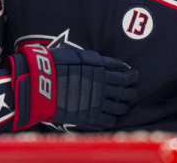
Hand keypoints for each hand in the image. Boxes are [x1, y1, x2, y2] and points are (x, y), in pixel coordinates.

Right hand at [9, 46, 137, 130]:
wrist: (42, 83)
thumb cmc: (55, 65)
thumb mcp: (77, 55)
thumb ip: (94, 60)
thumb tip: (112, 62)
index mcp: (101, 70)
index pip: (122, 74)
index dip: (130, 75)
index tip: (133, 75)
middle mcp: (103, 86)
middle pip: (123, 91)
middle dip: (130, 92)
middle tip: (132, 93)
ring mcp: (98, 102)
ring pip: (118, 106)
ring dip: (123, 106)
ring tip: (124, 106)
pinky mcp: (90, 116)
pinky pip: (107, 120)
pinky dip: (111, 119)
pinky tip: (111, 118)